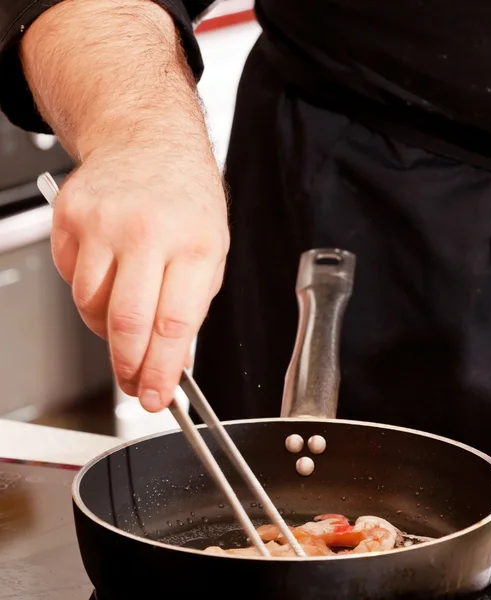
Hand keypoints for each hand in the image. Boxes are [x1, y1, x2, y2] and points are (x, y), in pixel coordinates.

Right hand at [51, 143, 228, 410]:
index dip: (162, 371)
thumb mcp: (211, 251)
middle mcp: (149, 231)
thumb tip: (171, 360)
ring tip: (128, 314)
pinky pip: (73, 280)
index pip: (175, 324)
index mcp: (196, 242)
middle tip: (133, 384)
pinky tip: (110, 274)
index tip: (156, 396)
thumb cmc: (186, 199)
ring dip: (109, 329)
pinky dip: (90, 294)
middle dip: (129, 367)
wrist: (149, 141)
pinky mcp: (71, 218)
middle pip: (128, 323)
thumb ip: (192, 306)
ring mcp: (104, 222)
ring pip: (92, 307)